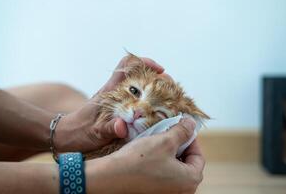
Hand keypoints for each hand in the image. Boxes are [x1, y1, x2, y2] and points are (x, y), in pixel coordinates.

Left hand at [55, 55, 164, 152]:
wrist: (66, 136)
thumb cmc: (79, 132)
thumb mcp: (95, 132)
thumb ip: (109, 129)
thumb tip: (123, 127)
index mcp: (111, 90)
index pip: (127, 64)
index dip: (145, 62)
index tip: (160, 71)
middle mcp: (115, 91)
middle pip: (139, 73)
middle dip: (157, 77)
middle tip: (170, 90)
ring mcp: (117, 99)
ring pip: (140, 86)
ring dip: (155, 89)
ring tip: (168, 100)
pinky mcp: (117, 108)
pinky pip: (137, 100)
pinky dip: (148, 101)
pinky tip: (155, 113)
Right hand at [86, 117, 204, 193]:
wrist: (111, 177)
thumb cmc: (139, 160)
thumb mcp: (165, 141)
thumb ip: (182, 131)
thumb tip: (192, 124)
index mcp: (190, 180)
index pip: (198, 156)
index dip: (191, 139)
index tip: (181, 128)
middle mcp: (182, 191)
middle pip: (187, 163)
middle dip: (179, 145)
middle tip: (169, 132)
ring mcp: (167, 193)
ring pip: (174, 168)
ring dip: (168, 152)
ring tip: (157, 140)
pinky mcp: (154, 191)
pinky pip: (163, 174)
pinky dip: (160, 162)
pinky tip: (149, 152)